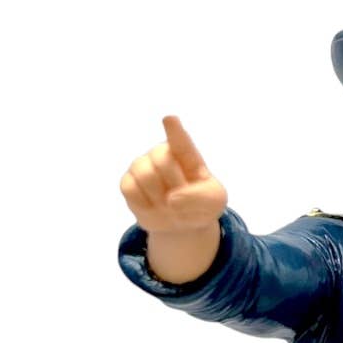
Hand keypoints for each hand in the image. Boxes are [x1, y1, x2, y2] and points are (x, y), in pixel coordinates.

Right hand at [119, 116, 227, 233]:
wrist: (182, 222)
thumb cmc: (200, 204)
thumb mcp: (214, 201)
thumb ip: (201, 197)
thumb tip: (171, 199)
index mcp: (187, 154)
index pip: (180, 139)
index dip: (174, 129)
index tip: (170, 119)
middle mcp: (162, 153)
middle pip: (162, 160)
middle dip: (174, 183)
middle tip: (182, 197)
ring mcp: (142, 166)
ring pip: (144, 174)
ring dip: (159, 197)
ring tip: (168, 205)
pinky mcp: (128, 182)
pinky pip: (130, 189)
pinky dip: (144, 205)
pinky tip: (153, 207)